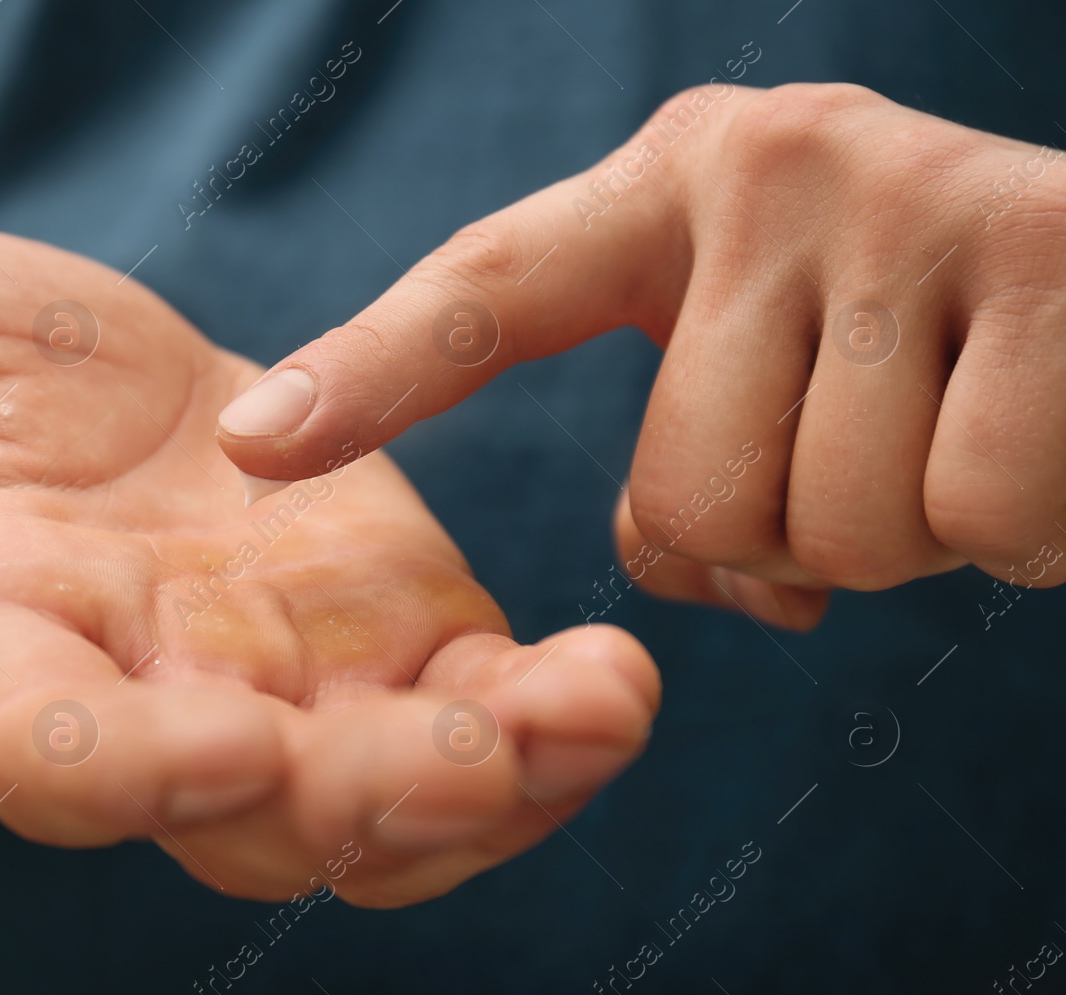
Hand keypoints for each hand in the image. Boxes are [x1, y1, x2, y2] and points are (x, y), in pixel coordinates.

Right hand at [0, 224, 656, 905]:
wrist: (86, 410)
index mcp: (16, 653)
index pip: (55, 759)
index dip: (125, 773)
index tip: (212, 744)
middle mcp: (159, 711)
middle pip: (254, 820)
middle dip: (359, 802)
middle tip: (464, 759)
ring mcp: (290, 698)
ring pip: (390, 806)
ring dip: (497, 787)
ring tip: (597, 711)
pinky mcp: (397, 651)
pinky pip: (483, 725)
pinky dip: (554, 723)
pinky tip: (617, 678)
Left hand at [217, 83, 1065, 629]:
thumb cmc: (937, 351)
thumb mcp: (782, 373)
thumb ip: (700, 464)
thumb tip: (723, 591)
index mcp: (674, 190)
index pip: (486, 292)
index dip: (364, 376)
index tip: (246, 449)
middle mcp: (771, 166)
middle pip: (682, 498)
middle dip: (780, 546)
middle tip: (873, 457)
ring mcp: (907, 200)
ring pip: (823, 529)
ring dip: (901, 540)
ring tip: (959, 434)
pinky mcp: (1052, 259)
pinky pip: (968, 512)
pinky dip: (1017, 530)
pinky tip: (1049, 437)